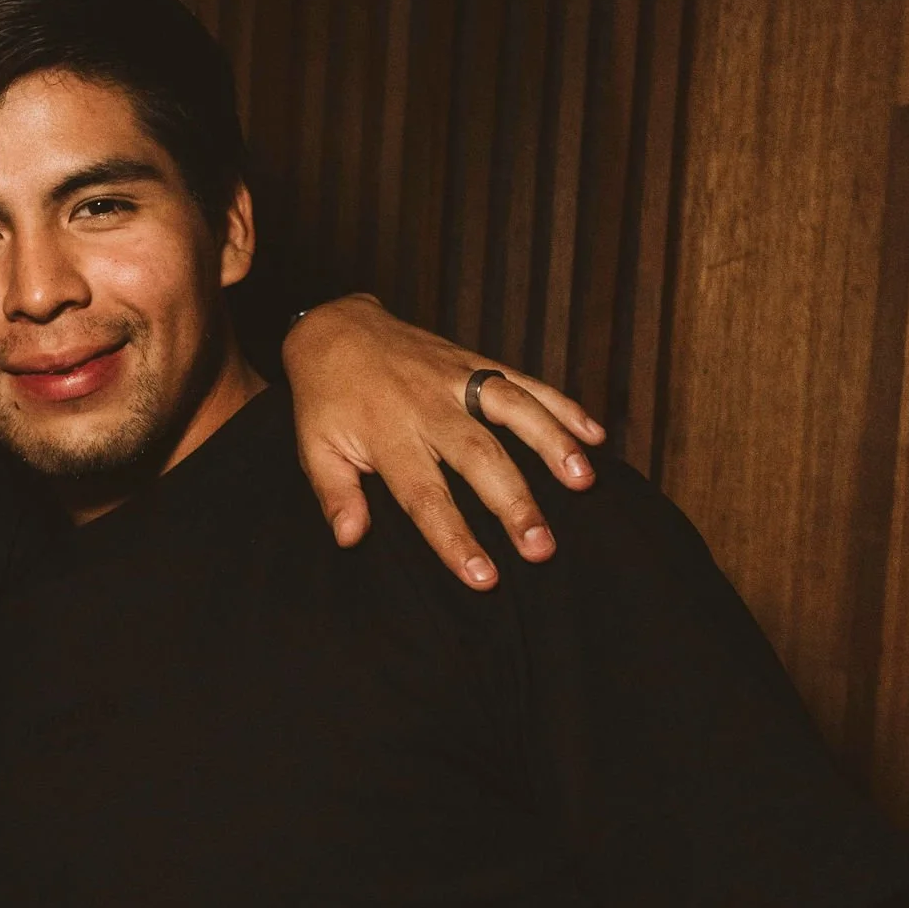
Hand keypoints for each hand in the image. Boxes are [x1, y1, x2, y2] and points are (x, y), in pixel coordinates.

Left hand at [281, 296, 603, 585]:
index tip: (483, 578)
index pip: (425, 497)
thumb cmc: (326, 401)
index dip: (455, 539)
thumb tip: (350, 538)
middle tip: (542, 548)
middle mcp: (427, 406)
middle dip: (514, 503)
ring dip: (552, 443)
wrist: (334, 329)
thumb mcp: (314, 449)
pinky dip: (562, 405)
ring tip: (584, 481)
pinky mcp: (475, 361)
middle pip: (478, 457)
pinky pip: (524, 380)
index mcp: (387, 436)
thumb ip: (335, 494)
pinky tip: (594, 436)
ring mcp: (456, 379)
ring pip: (512, 409)